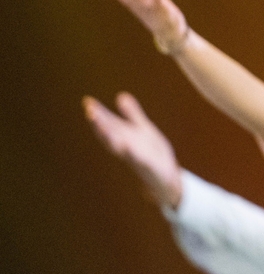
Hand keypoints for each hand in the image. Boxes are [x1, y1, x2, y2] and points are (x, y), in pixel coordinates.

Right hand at [83, 92, 183, 207]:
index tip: (87, 101)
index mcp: (126, 137)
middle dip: (100, 124)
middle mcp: (127, 148)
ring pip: (120, 149)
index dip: (98, 114)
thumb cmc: (153, 154)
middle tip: (89, 112)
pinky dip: (133, 154)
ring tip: (102, 126)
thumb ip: (132, 115)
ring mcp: (136, 158)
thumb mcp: (144, 130)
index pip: (109, 124)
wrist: (166, 179)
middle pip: (110, 135)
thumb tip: (121, 95)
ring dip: (111, 139)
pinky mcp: (150, 167)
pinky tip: (127, 145)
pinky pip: (140, 161)